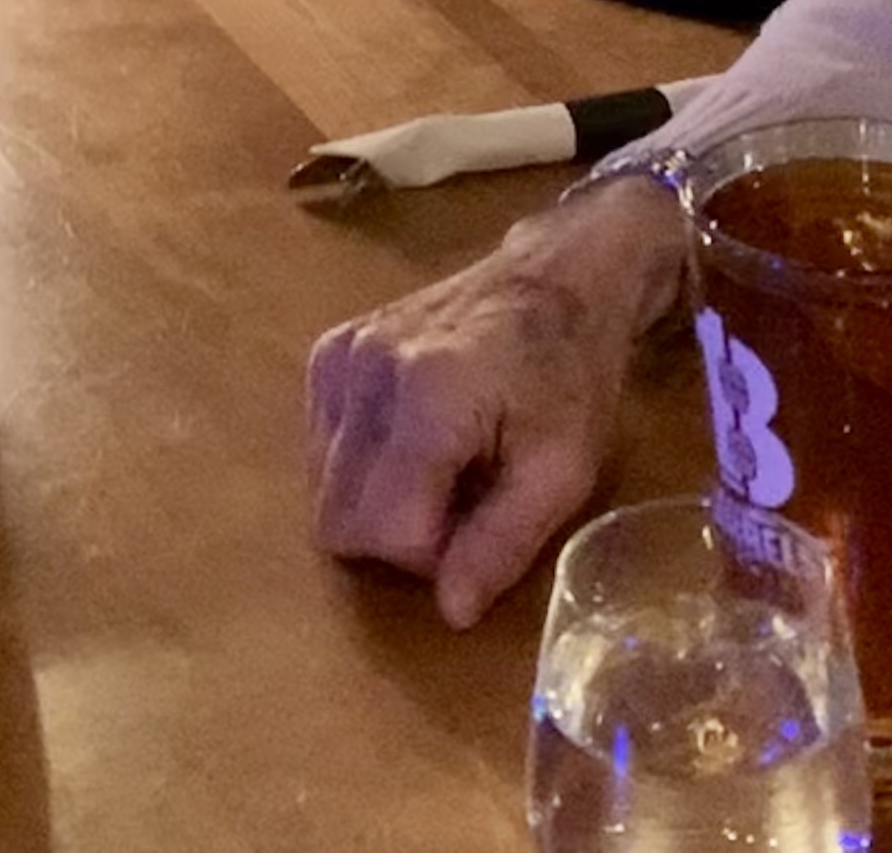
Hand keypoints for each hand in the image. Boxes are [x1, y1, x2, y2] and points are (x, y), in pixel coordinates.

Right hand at [303, 172, 685, 624]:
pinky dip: (362, 469)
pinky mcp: (327, 354)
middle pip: (339, 521)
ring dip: (378, 505)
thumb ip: (503, 542)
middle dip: (397, 539)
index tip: (481, 526)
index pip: (384, 531)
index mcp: (426, 397)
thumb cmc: (571, 374)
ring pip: (323, 494)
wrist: (555, 277)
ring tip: (443, 469)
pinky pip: (320, 453)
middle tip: (461, 505)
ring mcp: (337, 358)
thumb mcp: (564, 469)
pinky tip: (415, 441)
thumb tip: (449, 614)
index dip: (432, 556)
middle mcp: (363, 372)